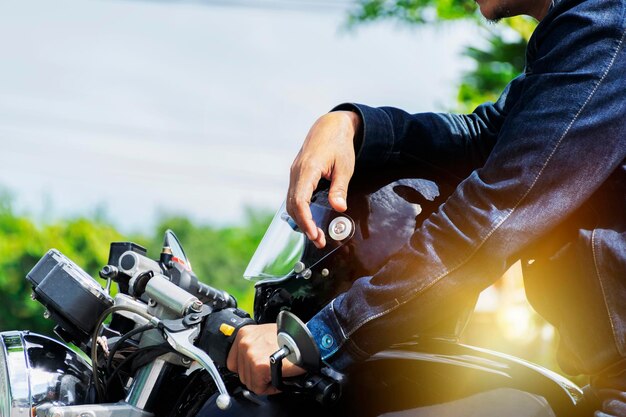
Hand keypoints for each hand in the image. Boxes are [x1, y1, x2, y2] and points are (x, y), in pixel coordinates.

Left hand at [226, 324, 305, 394]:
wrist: (304, 341)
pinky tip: (278, 377)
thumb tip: (252, 361)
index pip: (233, 361)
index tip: (256, 370)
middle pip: (241, 374)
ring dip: (263, 381)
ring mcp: (250, 354)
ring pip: (250, 382)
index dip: (247, 369)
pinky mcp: (258, 366)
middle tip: (270, 372)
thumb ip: (255, 346)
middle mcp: (244, 343)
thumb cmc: (291, 337)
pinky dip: (270, 387)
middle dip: (256, 376)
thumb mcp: (265, 335)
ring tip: (275, 373)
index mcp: (244, 334)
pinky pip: (259, 387)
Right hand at [287, 111, 360, 247]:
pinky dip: (301, 211)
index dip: (306, 220)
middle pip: (293, 206)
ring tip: (316, 235)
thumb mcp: (345, 167)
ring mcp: (295, 174)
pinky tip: (310, 220)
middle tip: (318, 240)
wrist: (330, 126)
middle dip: (304, 225)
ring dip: (302, 220)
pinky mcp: (297, 176)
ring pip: (291, 203)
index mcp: (308, 169)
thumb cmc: (338, 144)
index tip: (314, 234)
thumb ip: (340, 188)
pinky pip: (294, 197)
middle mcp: (297, 172)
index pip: (300, 200)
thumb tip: (339, 207)